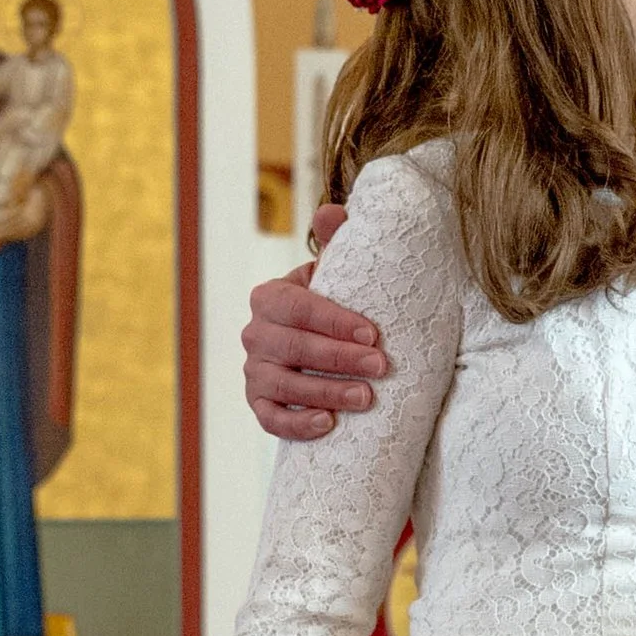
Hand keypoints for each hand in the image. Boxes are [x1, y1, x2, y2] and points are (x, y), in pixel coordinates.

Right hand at [243, 245, 390, 440]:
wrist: (319, 351)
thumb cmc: (334, 309)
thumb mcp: (336, 277)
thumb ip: (336, 243)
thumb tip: (331, 211)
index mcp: (271, 297)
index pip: (299, 307)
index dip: (336, 321)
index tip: (374, 334)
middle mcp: (255, 333)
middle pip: (294, 347)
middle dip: (340, 358)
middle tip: (381, 367)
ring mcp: (254, 371)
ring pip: (285, 384)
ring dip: (326, 392)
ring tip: (366, 398)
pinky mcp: (258, 404)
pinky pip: (271, 419)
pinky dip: (297, 423)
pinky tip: (327, 424)